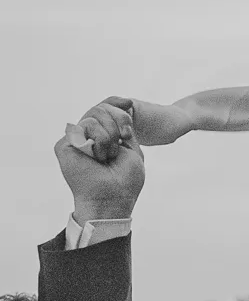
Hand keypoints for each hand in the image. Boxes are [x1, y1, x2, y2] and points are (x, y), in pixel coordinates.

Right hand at [55, 97, 145, 219]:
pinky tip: (100, 156)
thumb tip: (124, 103)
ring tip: (109, 155)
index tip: (129, 103)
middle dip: (119, 119)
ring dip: (110, 135)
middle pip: (100, 108)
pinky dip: (100, 140)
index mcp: (103, 136)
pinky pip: (85, 125)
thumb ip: (125, 128)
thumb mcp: (132, 149)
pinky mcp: (64, 145)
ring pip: (94, 114)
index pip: (105, 110)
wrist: (114, 197)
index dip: (115, 103)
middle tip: (123, 138)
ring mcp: (75, 140)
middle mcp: (87, 136)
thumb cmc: (126, 179)